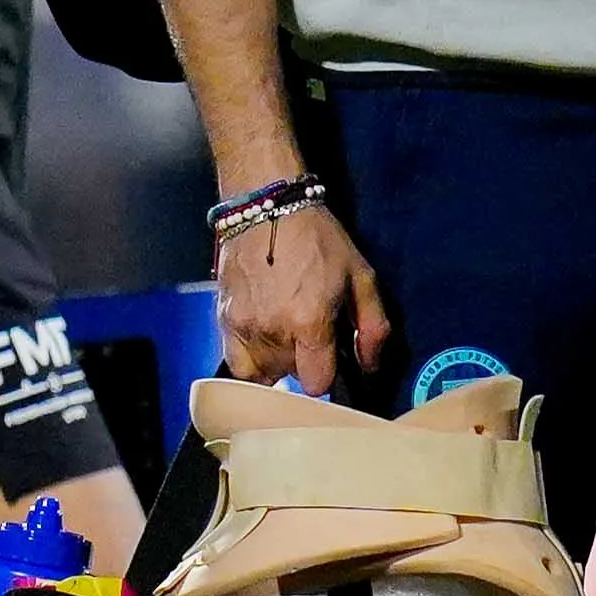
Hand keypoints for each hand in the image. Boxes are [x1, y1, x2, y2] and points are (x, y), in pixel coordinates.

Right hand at [217, 196, 389, 396]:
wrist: (268, 212)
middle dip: (304, 364)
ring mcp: (243, 328)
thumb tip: (369, 365)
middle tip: (311, 337)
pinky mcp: (222, 321)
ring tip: (288, 337)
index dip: (327, 377)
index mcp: (309, 323)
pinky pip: (235, 362)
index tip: (331, 360)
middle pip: (289, 376)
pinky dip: (250, 360)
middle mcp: (272, 332)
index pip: (316, 383)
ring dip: (277, 363)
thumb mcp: (361, 276)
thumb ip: (373, 326)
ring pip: (262, 372)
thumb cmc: (320, 242)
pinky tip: (264, 341)